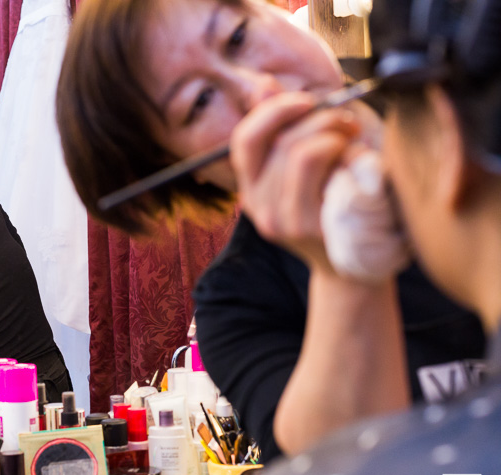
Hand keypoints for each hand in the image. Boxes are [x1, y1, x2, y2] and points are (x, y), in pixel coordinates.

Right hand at [231, 92, 359, 272]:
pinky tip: (356, 159)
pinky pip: (319, 164)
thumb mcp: (305, 167)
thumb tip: (263, 84)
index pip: (243, 140)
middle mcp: (259, 208)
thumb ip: (283, 128)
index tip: (306, 101)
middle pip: (279, 140)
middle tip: (346, 121)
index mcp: (252, 190)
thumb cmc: (335, 206)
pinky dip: (342, 150)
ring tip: (353, 139)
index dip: (272, 111)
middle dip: (318, 117)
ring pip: (299, 151)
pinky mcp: (307, 225)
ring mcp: (282, 219)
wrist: (356, 265)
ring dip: (334, 133)